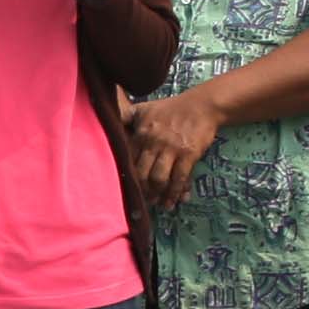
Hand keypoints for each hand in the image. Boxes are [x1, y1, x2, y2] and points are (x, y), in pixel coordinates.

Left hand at [123, 88, 223, 210]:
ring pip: (159, 179)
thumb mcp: (143, 109)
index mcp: (141, 134)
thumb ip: (124, 117)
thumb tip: (107, 122)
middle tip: (142, 200)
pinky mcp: (188, 154)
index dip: (127, 177)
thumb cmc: (171, 108)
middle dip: (141, 190)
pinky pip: (180, 178)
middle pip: (141, 174)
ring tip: (156, 202)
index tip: (126, 188)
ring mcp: (172, 149)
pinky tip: (172, 202)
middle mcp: (154, 143)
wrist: (202, 105)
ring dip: (156, 195)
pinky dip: (175, 193)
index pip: (128, 160)